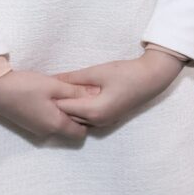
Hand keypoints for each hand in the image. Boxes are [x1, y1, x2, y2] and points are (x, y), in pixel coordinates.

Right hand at [0, 68, 99, 139]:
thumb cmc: (25, 86)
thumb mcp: (54, 86)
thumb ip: (75, 93)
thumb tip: (95, 96)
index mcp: (55, 125)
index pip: (81, 133)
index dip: (88, 121)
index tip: (89, 105)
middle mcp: (46, 132)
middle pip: (70, 130)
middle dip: (76, 117)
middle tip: (76, 97)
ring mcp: (36, 130)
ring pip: (58, 126)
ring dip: (63, 114)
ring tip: (62, 95)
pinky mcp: (28, 124)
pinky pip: (47, 123)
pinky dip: (52, 114)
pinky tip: (48, 98)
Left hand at [54, 50, 184, 127]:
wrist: (152, 78)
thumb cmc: (126, 73)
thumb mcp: (97, 72)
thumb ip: (73, 78)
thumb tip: (52, 79)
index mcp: (94, 111)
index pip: (64, 108)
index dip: (51, 98)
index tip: (40, 88)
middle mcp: (98, 121)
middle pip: (68, 117)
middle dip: (56, 105)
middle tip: (43, 91)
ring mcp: (104, 122)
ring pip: (77, 119)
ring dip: (67, 108)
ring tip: (55, 94)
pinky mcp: (108, 119)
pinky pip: (86, 118)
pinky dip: (77, 110)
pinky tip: (72, 98)